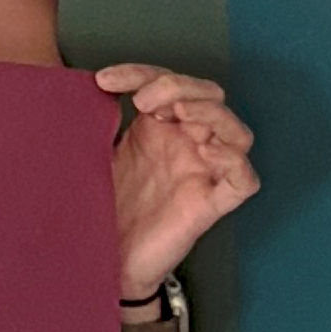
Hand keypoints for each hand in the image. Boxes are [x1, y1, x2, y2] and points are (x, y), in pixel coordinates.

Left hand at [94, 61, 253, 298]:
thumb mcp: (97, 152)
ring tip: (176, 112)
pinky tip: (209, 152)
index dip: (141, 72)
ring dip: (212, 113)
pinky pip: (244, 180)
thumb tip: (86, 85)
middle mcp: (187, 146)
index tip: (104, 80)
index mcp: (160, 128)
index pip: (166, 82)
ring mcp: (202, 174)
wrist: (102, 259)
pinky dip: (235, 162)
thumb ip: (100, 120)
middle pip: (211, 98)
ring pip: (238, 133)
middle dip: (180, 86)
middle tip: (142, 102)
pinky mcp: (210, 206)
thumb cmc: (103, 205)